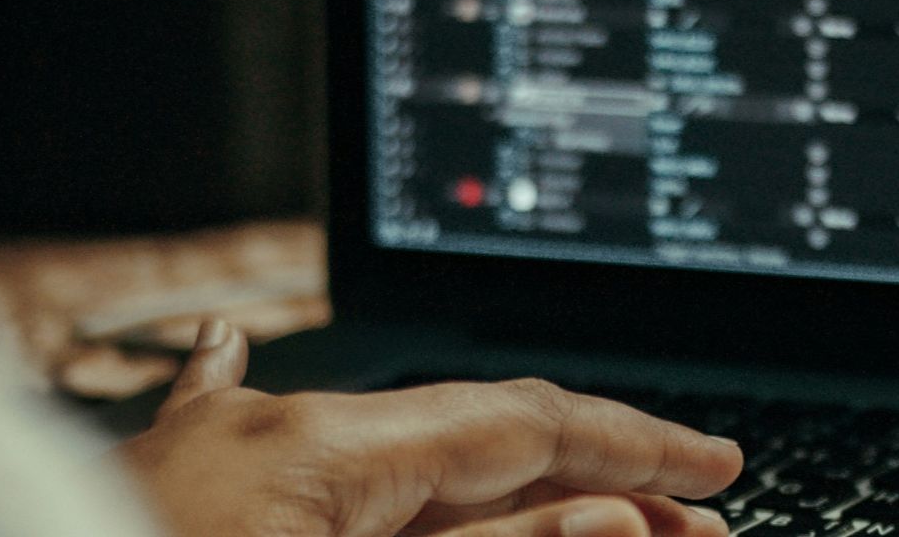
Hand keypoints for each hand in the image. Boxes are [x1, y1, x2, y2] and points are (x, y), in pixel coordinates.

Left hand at [117, 320, 743, 536]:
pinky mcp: (183, 496)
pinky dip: (329, 452)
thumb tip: (609, 523)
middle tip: (692, 527)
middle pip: (466, 442)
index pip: (517, 422)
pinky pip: (284, 461)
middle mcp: (262, 431)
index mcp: (310, 448)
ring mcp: (215, 462)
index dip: (634, 445)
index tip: (716, 467)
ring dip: (503, 497)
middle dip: (590, 486)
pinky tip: (289, 377)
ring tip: (601, 527)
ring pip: (397, 465)